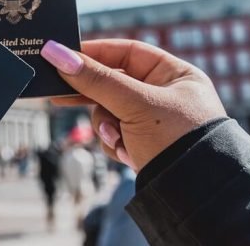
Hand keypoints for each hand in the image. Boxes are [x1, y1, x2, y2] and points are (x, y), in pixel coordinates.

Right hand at [41, 39, 226, 170]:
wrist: (194, 197)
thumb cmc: (176, 139)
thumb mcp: (134, 104)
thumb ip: (94, 79)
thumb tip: (55, 52)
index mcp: (174, 75)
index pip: (127, 52)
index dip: (95, 53)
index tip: (64, 56)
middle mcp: (164, 94)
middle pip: (113, 83)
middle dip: (93, 96)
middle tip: (59, 94)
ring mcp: (152, 121)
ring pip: (108, 111)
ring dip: (106, 126)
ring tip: (117, 139)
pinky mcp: (143, 143)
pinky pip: (113, 133)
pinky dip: (114, 143)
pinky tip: (127, 154)